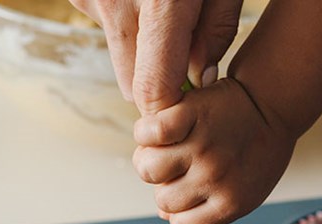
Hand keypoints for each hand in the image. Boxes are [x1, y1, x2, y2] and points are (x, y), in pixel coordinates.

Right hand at [69, 0, 242, 114]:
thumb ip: (216, 29)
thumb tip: (200, 74)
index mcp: (159, 3)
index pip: (152, 90)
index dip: (170, 110)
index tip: (187, 115)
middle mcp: (114, 2)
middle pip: (131, 81)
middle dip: (159, 79)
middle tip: (189, 56)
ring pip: (119, 49)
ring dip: (142, 41)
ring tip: (165, 1)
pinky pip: (105, 19)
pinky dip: (125, 13)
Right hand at [131, 78, 295, 223]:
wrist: (273, 102)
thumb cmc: (258, 149)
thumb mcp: (244, 190)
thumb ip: (208, 209)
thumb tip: (165, 215)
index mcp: (230, 203)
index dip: (180, 212)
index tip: (187, 194)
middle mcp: (215, 178)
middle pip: (164, 200)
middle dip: (167, 184)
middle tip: (179, 165)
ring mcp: (202, 146)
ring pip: (148, 170)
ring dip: (150, 158)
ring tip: (165, 148)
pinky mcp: (189, 115)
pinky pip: (149, 133)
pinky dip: (146, 131)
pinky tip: (158, 128)